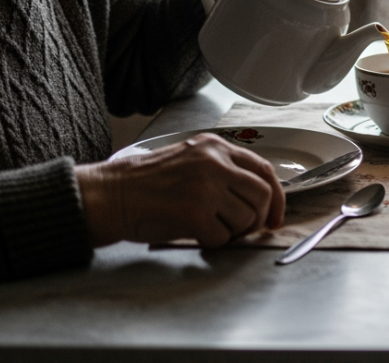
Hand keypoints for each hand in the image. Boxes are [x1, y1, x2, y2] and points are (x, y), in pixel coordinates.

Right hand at [76, 134, 285, 247]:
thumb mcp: (189, 160)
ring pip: (246, 218)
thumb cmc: (147, 183)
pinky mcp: (195, 213)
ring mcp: (206, 187)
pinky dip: (213, 242)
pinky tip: (195, 234)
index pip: (264, 169)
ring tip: (209, 227)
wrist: (110, 195)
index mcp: (215, 147)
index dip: (277, 197)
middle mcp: (214, 163)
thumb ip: (223, 170)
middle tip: (243, 230)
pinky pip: (223, 237)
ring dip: (233, 231)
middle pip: (262, 195)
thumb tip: (258, 198)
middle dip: (258, 218)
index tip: (275, 216)